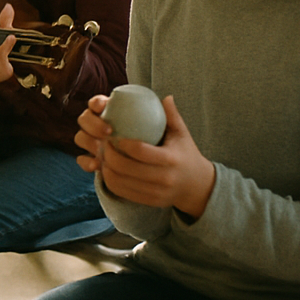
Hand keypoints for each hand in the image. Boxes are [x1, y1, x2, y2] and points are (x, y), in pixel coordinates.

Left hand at [76, 95, 215, 218]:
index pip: (140, 151)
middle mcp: (164, 179)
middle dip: (109, 155)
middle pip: (126, 168)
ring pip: (121, 182)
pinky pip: (123, 192)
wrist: (197, 186)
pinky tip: (108, 169)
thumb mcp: (182, 134)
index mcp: (171, 159)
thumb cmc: (186, 154)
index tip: (113, 134)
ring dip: (106, 168)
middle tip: (103, 143)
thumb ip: (173, 116)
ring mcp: (156, 193)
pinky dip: (110, 180)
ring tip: (103, 155)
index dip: (122, 143)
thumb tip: (165, 96)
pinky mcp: (150, 202)